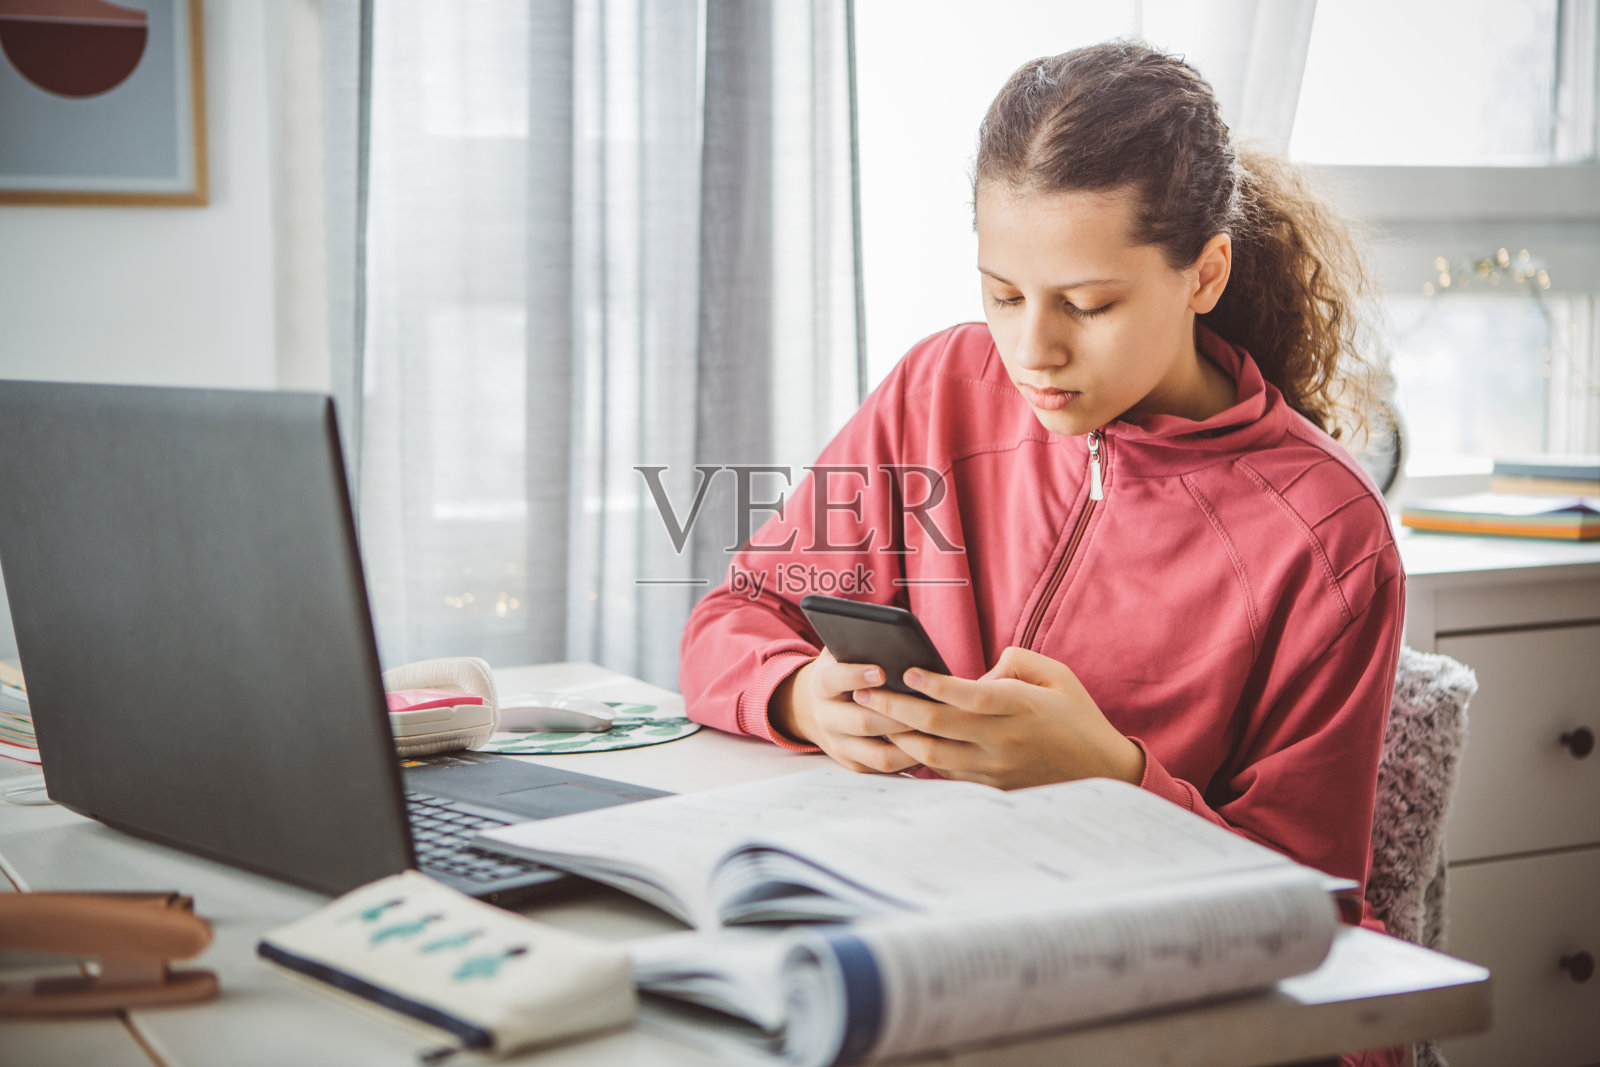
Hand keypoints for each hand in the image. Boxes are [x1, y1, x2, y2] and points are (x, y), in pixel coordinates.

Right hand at [770, 649, 923, 774]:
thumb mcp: (839, 653)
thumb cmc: (840, 670)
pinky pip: (884, 769)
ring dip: (908, 744)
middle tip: (925, 706)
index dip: (857, 676)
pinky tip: (930, 746)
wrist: (810, 707)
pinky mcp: (853, 764)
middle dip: (895, 715)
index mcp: (821, 684)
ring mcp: (839, 746)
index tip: (882, 671)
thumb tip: (894, 639)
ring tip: (935, 731)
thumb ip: (858, 645)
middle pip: (861, 722)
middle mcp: (826, 718)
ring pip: (878, 755)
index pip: (835, 680)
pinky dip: (909, 760)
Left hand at [857, 646, 1144, 789]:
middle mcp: (1004, 739)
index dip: (937, 685)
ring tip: (870, 714)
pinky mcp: (989, 786)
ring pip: (933, 754)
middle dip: (895, 707)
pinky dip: (917, 755)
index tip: (907, 671)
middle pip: (939, 725)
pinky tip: (896, 738)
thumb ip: (1016, 661)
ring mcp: (994, 767)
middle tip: (863, 692)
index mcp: (1022, 707)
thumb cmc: (1077, 715)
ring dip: (897, 733)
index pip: (972, 696)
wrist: (1102, 772)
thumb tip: (976, 672)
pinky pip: (944, 772)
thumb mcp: (1058, 675)